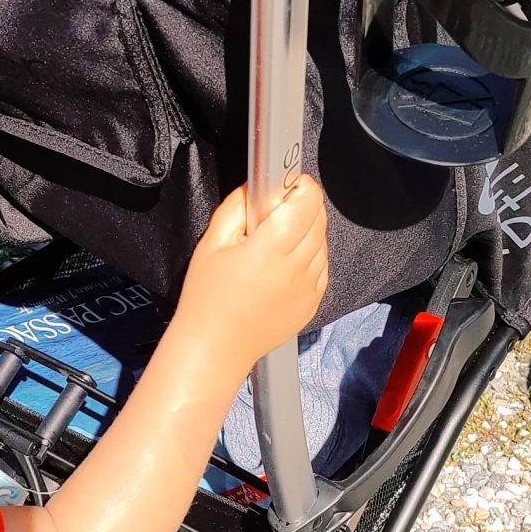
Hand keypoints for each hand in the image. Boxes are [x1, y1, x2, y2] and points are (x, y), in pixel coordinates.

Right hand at [177, 175, 329, 371]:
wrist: (216, 347)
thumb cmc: (207, 299)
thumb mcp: (211, 244)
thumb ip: (235, 208)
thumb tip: (255, 187)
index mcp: (269, 249)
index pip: (307, 202)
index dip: (301, 186)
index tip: (288, 184)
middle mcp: (295, 268)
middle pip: (319, 218)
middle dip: (303, 205)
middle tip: (276, 211)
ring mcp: (308, 288)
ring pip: (323, 242)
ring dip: (307, 231)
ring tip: (278, 241)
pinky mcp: (313, 302)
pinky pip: (322, 267)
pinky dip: (310, 256)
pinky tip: (284, 263)